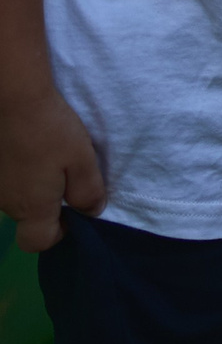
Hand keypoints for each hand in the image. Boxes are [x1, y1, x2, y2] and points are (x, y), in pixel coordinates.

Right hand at [0, 83, 104, 251]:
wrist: (15, 100)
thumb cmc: (52, 132)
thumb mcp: (82, 161)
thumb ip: (88, 192)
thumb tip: (91, 212)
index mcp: (32, 207)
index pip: (37, 243)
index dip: (58, 235)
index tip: (72, 213)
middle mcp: (7, 203)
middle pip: (28, 219)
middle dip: (48, 206)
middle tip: (67, 177)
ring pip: (17, 198)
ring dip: (34, 187)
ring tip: (50, 158)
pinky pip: (8, 181)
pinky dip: (21, 173)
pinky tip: (32, 151)